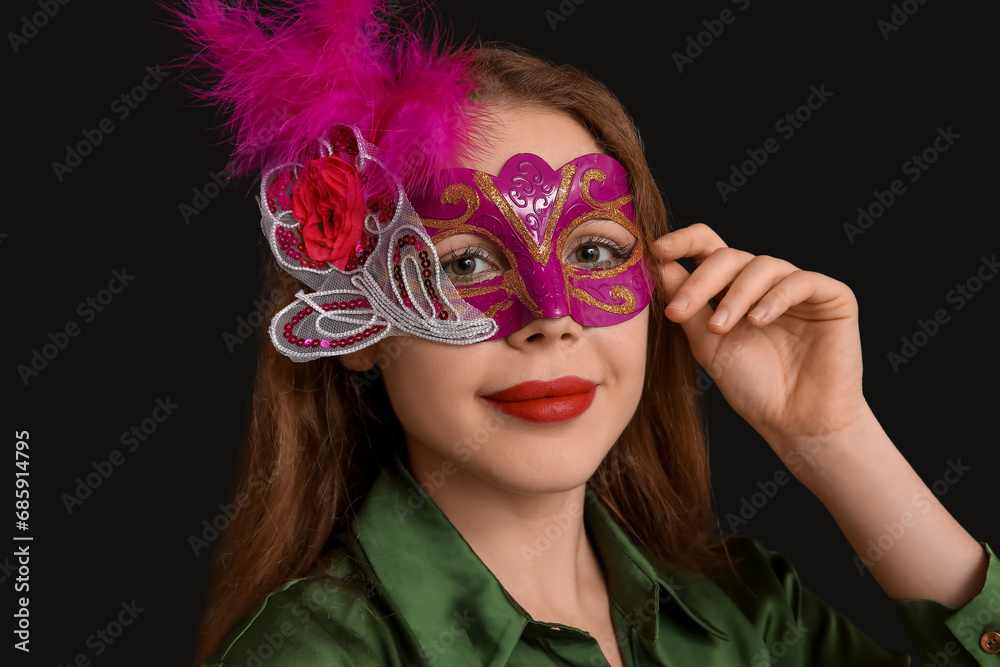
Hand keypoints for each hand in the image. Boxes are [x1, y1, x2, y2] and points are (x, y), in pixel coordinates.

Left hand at [650, 223, 870, 466]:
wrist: (798, 424)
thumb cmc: (753, 388)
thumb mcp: (708, 346)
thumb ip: (688, 308)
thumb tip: (660, 266)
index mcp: (733, 289)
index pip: (708, 248)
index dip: (684, 241)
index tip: (657, 251)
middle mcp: (765, 282)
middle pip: (729, 256)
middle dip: (700, 281)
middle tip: (679, 310)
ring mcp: (799, 286)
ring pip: (762, 265)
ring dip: (735, 295)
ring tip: (720, 328)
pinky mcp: (833, 296)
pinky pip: (801, 281)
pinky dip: (775, 298)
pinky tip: (758, 321)